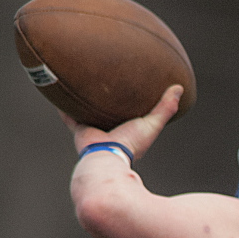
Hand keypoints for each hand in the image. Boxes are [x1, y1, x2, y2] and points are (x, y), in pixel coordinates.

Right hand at [60, 84, 183, 161]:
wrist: (107, 156)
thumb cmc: (131, 144)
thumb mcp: (152, 124)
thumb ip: (165, 108)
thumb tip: (179, 87)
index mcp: (126, 130)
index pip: (129, 114)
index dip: (131, 103)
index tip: (132, 88)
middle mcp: (109, 130)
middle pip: (107, 112)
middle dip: (106, 100)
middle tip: (105, 80)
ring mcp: (94, 130)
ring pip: (88, 112)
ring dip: (85, 100)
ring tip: (81, 81)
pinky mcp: (80, 129)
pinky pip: (69, 115)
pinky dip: (64, 106)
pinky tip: (59, 91)